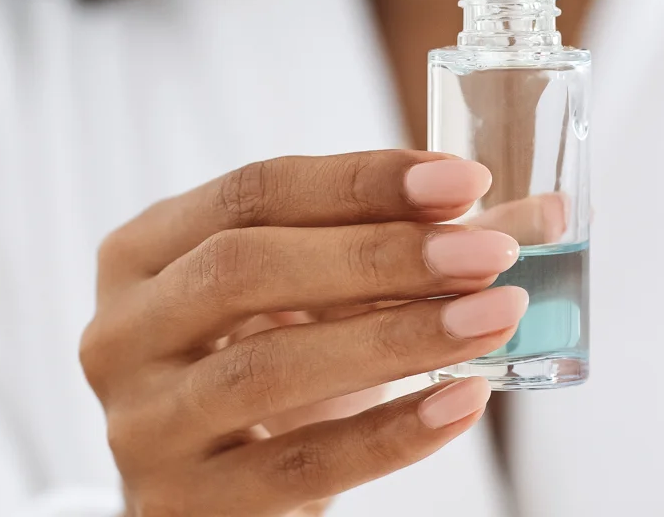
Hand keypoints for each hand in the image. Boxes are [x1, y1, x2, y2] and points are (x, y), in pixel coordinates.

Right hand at [79, 151, 527, 516]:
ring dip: (397, 337)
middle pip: (246, 268)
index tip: (463, 179)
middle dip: (380, 254)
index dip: (361, 180)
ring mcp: (140, 424)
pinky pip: (298, 466)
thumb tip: (544, 212)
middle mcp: (120, 332)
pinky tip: (463, 401)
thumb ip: (413, 249)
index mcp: (142, 253)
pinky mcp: (179, 506)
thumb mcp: (317, 301)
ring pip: (269, 369)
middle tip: (489, 251)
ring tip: (494, 318)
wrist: (208, 501)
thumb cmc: (271, 371)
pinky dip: (391, 433)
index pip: (252, 192)